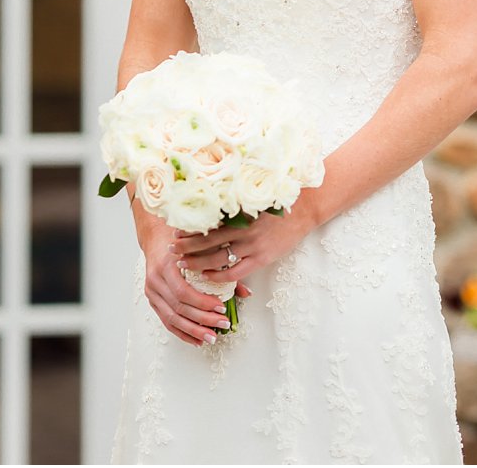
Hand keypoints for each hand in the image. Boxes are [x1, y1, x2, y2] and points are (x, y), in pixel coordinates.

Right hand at [139, 225, 250, 346]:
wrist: (158, 239)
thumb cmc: (185, 242)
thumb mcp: (204, 250)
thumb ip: (223, 269)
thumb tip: (247, 293)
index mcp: (168, 265)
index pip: (184, 291)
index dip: (203, 302)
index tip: (221, 308)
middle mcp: (156, 279)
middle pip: (178, 307)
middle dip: (202, 319)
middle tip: (222, 325)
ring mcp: (152, 291)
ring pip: (171, 318)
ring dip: (193, 330)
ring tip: (212, 338)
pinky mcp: (152, 300)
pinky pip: (166, 321)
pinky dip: (182, 332)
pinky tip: (196, 340)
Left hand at [170, 198, 317, 286]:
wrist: (305, 210)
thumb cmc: (278, 203)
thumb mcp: (255, 200)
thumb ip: (234, 207)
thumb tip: (209, 208)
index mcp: (240, 214)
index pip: (207, 224)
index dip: (189, 229)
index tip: (175, 232)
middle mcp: (244, 230)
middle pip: (207, 242)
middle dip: (186, 246)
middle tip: (171, 249)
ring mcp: (253, 246)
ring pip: (217, 258)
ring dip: (197, 262)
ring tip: (182, 264)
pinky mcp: (262, 258)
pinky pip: (234, 272)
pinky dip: (218, 276)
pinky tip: (207, 275)